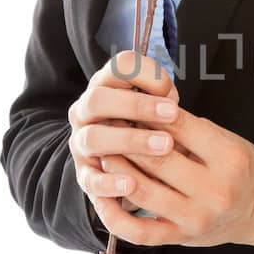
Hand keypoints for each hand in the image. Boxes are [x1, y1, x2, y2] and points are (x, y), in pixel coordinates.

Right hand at [68, 49, 181, 223]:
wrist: (124, 160)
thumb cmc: (150, 125)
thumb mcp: (159, 106)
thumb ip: (165, 100)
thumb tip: (171, 106)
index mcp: (107, 85)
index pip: (119, 66)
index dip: (147, 74)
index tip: (172, 91)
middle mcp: (86, 110)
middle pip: (98, 99)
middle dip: (136, 106)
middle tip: (172, 115)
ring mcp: (81, 142)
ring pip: (92, 138)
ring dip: (129, 140)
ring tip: (164, 147)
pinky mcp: (84, 174)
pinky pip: (90, 180)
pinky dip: (109, 184)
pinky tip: (132, 186)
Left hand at [69, 50, 253, 250]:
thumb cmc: (244, 170)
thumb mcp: (228, 140)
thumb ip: (190, 129)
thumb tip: (144, 114)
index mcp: (228, 158)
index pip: (178, 127)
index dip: (149, 111)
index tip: (130, 102)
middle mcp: (214, 190)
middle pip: (156, 157)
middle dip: (126, 136)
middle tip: (108, 122)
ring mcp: (196, 218)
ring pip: (141, 189)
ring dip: (114, 167)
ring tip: (102, 151)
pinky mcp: (181, 238)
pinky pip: (139, 231)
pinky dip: (113, 215)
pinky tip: (102, 196)